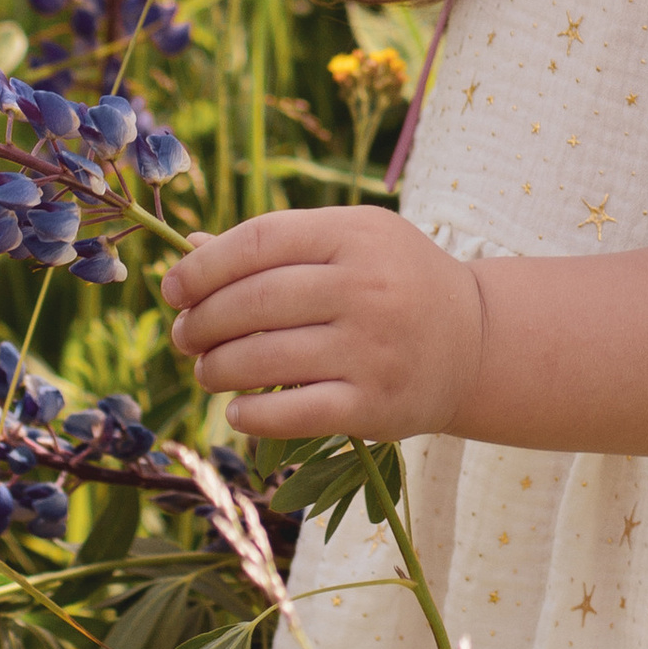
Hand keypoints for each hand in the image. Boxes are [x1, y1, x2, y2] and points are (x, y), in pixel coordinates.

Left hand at [163, 209, 482, 442]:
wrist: (474, 340)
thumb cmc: (395, 281)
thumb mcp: (351, 242)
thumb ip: (277, 245)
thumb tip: (189, 250)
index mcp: (356, 234)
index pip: (258, 243)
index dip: (202, 267)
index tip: (173, 289)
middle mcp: (366, 287)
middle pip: (254, 302)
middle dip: (202, 323)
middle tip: (185, 336)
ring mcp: (373, 348)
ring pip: (264, 361)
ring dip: (217, 370)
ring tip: (207, 371)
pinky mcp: (375, 406)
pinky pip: (292, 414)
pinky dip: (250, 415)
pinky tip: (237, 409)